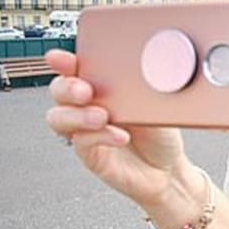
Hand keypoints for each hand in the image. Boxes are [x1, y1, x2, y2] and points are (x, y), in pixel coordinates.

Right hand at [44, 49, 198, 218]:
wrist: (169, 170)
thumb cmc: (161, 135)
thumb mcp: (156, 105)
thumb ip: (140, 88)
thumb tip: (140, 70)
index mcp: (102, 87)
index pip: (75, 70)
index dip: (64, 62)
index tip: (60, 59)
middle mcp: (88, 107)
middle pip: (59, 91)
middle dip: (67, 87)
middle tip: (85, 90)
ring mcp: (86, 131)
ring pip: (59, 118)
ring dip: (78, 114)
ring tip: (102, 116)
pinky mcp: (90, 155)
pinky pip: (82, 142)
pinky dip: (100, 136)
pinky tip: (120, 136)